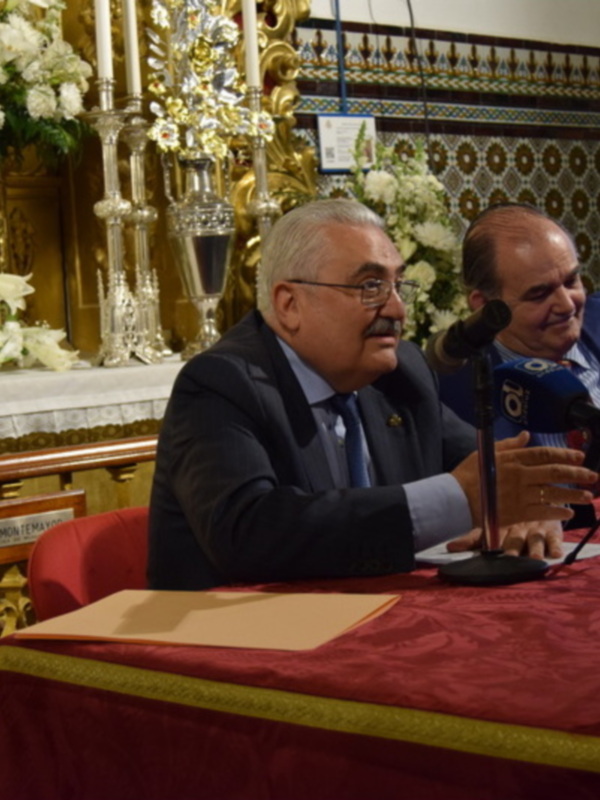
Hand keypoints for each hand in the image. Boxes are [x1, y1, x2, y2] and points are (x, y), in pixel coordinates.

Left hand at [447, 520, 563, 559]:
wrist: (539, 498)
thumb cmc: (510, 520)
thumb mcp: (492, 527)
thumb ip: (471, 539)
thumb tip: (449, 547)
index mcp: (499, 527)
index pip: (488, 536)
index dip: (480, 543)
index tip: (474, 551)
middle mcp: (516, 528)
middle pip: (513, 540)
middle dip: (511, 549)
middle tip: (509, 558)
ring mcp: (534, 530)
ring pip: (534, 540)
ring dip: (534, 549)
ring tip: (534, 558)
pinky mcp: (553, 531)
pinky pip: (554, 539)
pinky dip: (555, 546)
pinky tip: (555, 552)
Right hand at [451, 431, 597, 527]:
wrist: (455, 499)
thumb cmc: (468, 474)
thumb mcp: (486, 452)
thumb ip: (509, 445)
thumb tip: (526, 435)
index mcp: (512, 459)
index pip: (544, 454)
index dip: (564, 454)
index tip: (580, 457)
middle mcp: (519, 475)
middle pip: (554, 472)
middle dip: (576, 474)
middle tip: (592, 476)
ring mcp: (519, 494)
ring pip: (553, 493)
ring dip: (572, 494)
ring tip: (587, 496)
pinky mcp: (517, 512)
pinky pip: (543, 512)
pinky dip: (557, 513)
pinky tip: (568, 513)